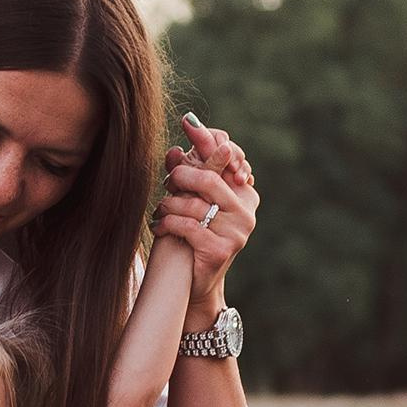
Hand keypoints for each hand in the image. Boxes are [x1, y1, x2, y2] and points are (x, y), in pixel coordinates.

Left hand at [155, 111, 255, 318]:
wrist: (194, 282)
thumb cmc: (192, 234)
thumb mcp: (193, 198)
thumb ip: (192, 167)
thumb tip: (184, 132)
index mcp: (244, 193)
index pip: (230, 157)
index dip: (209, 142)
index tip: (188, 125)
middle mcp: (246, 210)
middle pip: (210, 179)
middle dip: (183, 176)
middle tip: (168, 181)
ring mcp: (237, 232)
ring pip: (195, 204)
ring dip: (169, 205)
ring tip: (160, 211)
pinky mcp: (221, 250)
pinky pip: (189, 227)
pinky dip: (168, 224)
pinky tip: (159, 227)